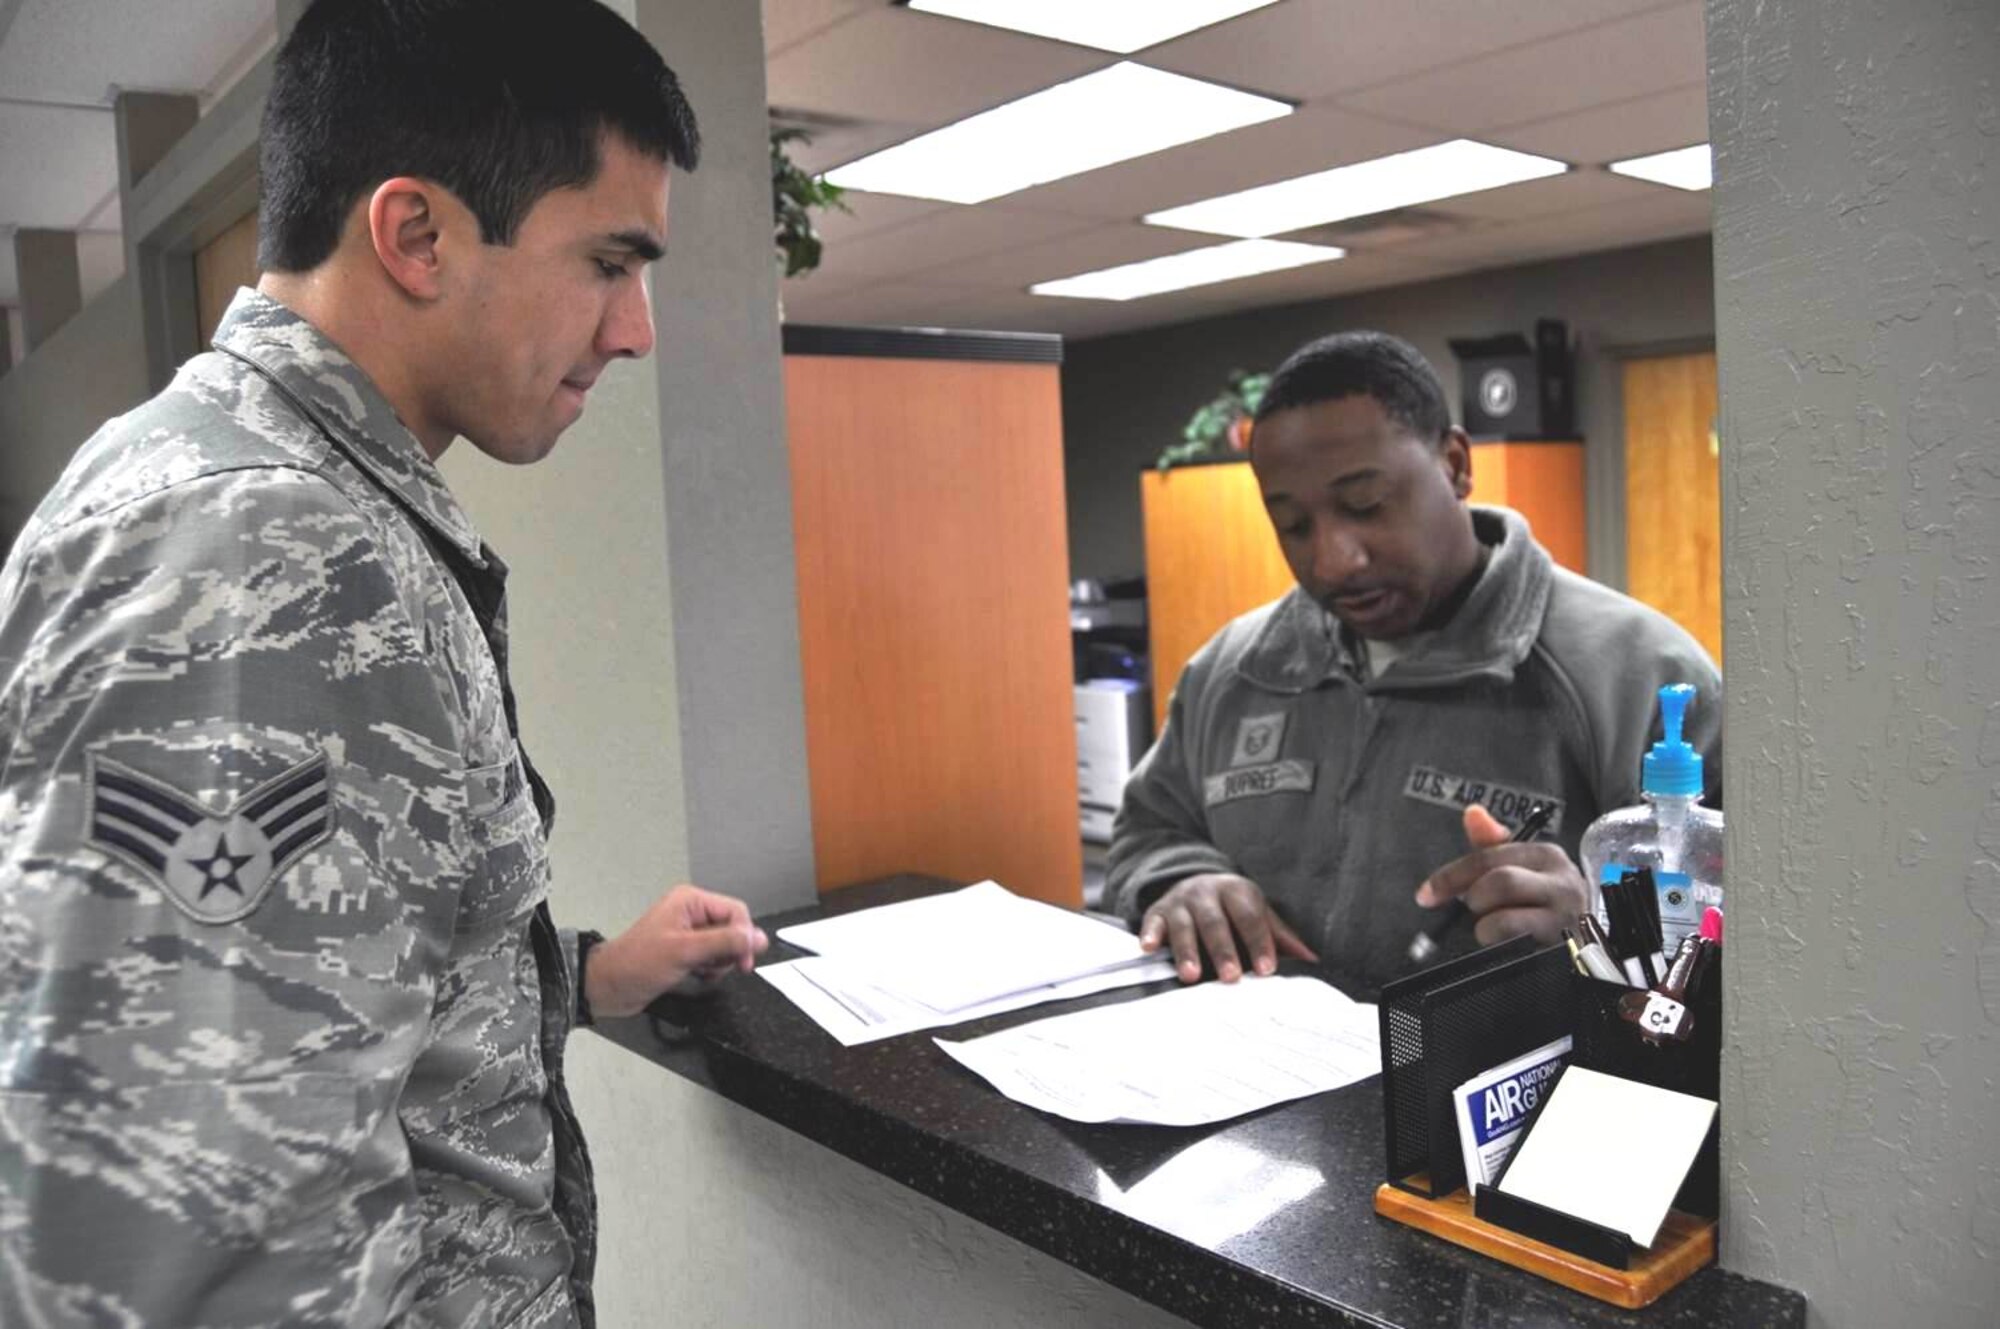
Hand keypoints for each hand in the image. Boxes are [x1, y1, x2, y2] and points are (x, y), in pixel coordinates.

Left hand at [586, 884, 769, 1018]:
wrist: (609, 988)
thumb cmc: (635, 964)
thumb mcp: (685, 951)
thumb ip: (725, 942)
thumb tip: (756, 937)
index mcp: (690, 901)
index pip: (736, 912)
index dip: (743, 936)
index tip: (743, 961)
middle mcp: (691, 913)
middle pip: (733, 929)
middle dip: (729, 951)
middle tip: (714, 967)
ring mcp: (689, 933)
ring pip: (725, 946)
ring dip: (719, 963)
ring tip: (699, 970)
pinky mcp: (686, 951)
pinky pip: (713, 958)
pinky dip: (710, 969)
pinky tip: (695, 974)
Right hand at [1137, 872, 1318, 983]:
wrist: (1194, 883)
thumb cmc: (1233, 909)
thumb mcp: (1257, 914)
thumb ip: (1280, 937)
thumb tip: (1313, 961)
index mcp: (1237, 892)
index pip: (1250, 917)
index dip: (1259, 942)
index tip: (1267, 968)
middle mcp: (1207, 893)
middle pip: (1216, 922)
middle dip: (1223, 950)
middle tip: (1231, 976)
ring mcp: (1180, 902)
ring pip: (1184, 926)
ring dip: (1187, 950)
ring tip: (1191, 976)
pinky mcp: (1157, 912)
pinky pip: (1152, 923)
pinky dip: (1149, 935)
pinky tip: (1149, 948)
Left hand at [1414, 805, 1588, 945]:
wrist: (1586, 943)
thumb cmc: (1543, 903)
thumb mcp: (1519, 869)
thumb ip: (1491, 845)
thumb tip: (1472, 812)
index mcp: (1546, 855)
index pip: (1488, 857)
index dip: (1451, 875)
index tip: (1426, 894)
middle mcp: (1562, 881)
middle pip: (1500, 883)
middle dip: (1474, 899)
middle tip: (1471, 911)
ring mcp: (1567, 917)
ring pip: (1505, 919)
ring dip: (1484, 927)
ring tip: (1491, 930)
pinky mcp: (1565, 948)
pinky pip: (1515, 947)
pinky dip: (1497, 946)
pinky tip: (1503, 946)